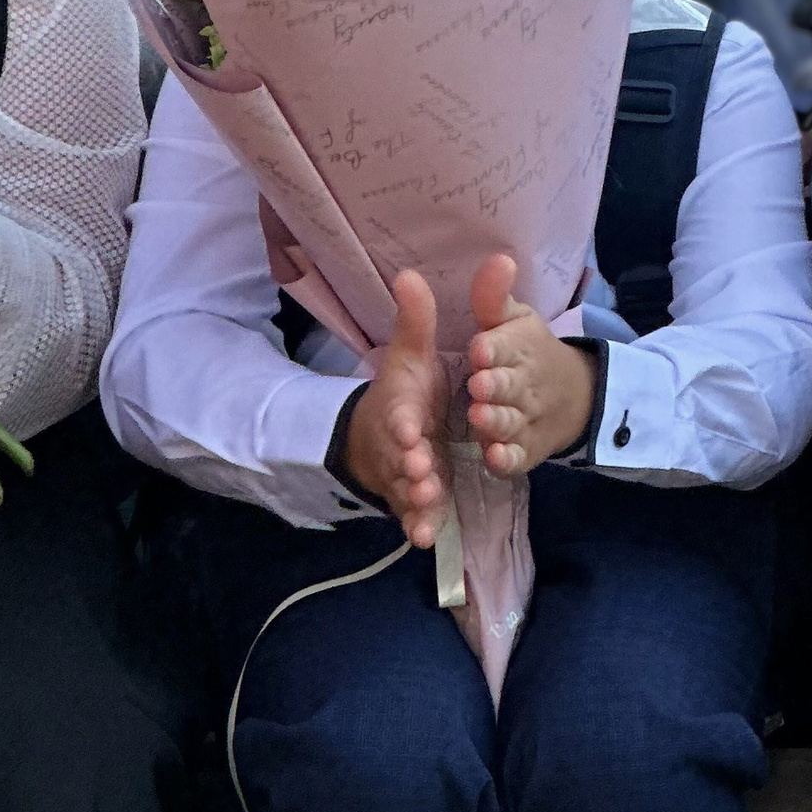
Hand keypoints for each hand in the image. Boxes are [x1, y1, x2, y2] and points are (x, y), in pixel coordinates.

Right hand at [342, 268, 454, 547]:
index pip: (398, 414)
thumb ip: (415, 321)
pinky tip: (424, 537)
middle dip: (410, 464)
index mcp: (400, 408)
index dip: (402, 423)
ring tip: (429, 499)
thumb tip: (409, 273)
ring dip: (415, 496)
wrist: (382, 433)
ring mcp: (403, 475)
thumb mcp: (410, 356)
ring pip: (406, 488)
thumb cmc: (403, 392)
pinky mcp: (410, 498)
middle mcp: (398, 445)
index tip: (410, 429)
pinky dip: (415, 525)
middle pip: (401, 457)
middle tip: (424, 469)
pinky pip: (411, 514)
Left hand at [464, 250, 598, 476]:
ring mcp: (524, 420)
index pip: (506, 346)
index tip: (479, 347)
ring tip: (479, 417)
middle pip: (510, 385)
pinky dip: (507, 458)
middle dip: (496, 385)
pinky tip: (495, 457)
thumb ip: (494, 297)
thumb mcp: (511, 321)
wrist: (570, 396)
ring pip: (511, 422)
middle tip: (478, 383)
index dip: (494, 348)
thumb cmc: (524, 353)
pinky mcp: (523, 450)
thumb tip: (500, 257)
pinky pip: (516, 457)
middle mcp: (522, 385)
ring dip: (497, 421)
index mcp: (517, 348)